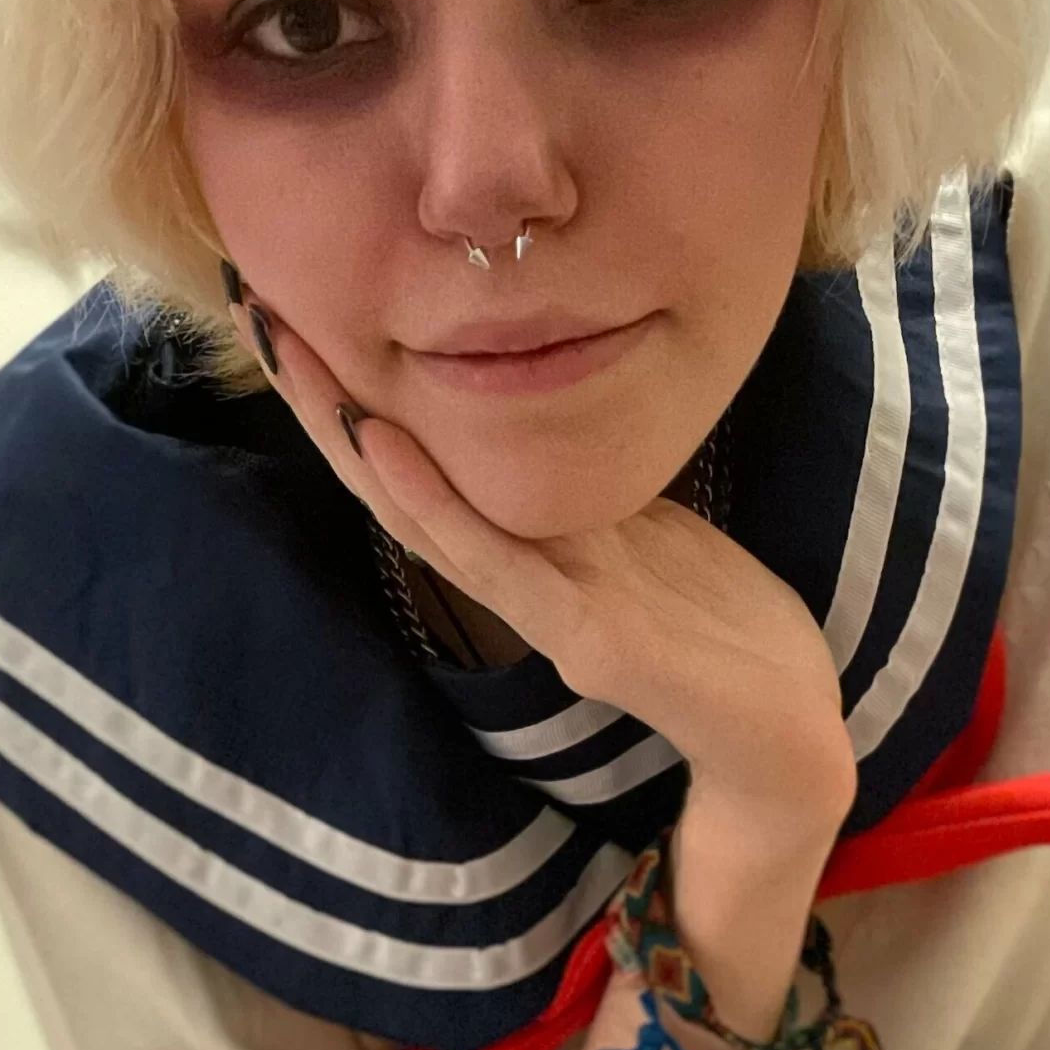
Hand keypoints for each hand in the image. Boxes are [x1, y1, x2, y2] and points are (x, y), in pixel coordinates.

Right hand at [226, 290, 854, 828]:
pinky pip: (494, 560)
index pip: (425, 469)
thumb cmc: (729, 628)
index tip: (304, 318)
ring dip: (354, 436)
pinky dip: (434, 502)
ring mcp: (544, 609)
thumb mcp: (652, 535)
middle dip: (326, 403)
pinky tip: (387, 442)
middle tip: (260, 316)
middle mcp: (521, 578)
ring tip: (295, 359)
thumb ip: (592, 493)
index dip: (358, 402)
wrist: (789, 732)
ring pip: (424, 514)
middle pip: (399, 483)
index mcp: (533, 551)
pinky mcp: (581, 637)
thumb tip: (558, 423)